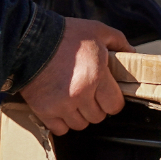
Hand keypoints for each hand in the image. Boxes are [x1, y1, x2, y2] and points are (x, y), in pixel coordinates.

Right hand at [19, 18, 128, 134]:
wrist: (28, 39)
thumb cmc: (64, 34)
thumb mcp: (97, 30)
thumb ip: (119, 42)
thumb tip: (132, 53)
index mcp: (96, 77)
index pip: (114, 105)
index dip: (113, 100)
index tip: (108, 94)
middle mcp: (80, 94)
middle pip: (97, 117)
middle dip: (96, 106)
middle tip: (89, 93)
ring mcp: (61, 105)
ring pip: (79, 125)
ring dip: (79, 115)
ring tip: (74, 99)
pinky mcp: (43, 110)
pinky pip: (60, 129)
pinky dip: (61, 122)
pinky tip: (61, 107)